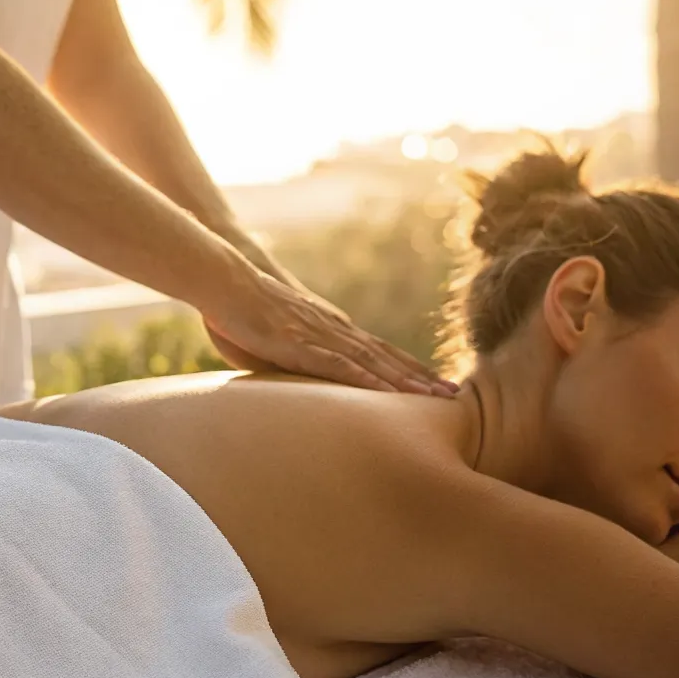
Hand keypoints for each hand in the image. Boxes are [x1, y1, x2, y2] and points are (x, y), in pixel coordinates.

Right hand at [199, 263, 454, 395]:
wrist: (225, 281)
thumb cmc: (241, 312)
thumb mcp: (272, 342)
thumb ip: (291, 361)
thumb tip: (297, 384)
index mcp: (330, 329)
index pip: (377, 352)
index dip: (407, 369)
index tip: (433, 384)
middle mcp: (334, 330)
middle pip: (386, 357)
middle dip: (420, 377)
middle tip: (454, 395)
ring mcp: (319, 336)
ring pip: (372, 362)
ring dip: (405, 380)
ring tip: (435, 396)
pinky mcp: (299, 343)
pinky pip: (340, 365)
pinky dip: (367, 380)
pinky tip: (387, 393)